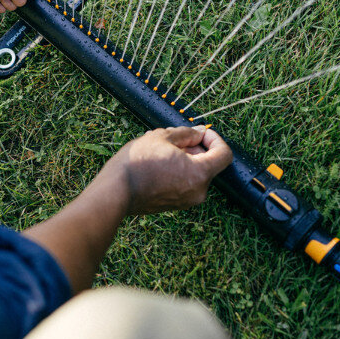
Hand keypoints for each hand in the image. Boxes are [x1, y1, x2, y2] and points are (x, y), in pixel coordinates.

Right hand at [96, 126, 232, 215]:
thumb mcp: (163, 137)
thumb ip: (187, 133)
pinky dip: (178, 172)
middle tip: (175, 139)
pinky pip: (184, 184)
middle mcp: (198, 192)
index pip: (224, 154)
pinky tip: (158, 164)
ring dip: (185, 160)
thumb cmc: (137, 163)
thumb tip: (199, 133)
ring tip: (162, 151)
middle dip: (196, 148)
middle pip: (209, 164)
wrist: (115, 192)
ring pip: (195, 174)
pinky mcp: (174, 205)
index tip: (200, 133)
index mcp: (200, 174)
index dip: (215, 139)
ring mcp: (186, 201)